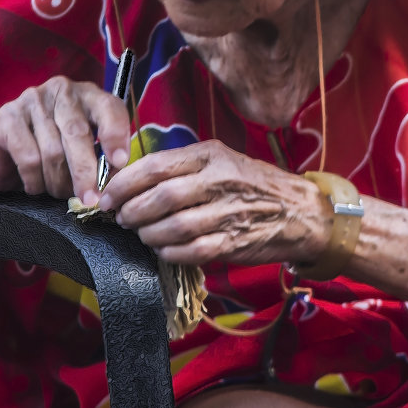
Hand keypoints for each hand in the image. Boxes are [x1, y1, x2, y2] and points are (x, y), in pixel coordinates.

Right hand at [0, 76, 130, 203]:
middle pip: (78, 133)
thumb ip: (101, 158)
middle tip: (90, 199)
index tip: (119, 163)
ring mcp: (32, 100)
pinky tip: (35, 187)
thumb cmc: (49, 157)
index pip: (109, 108)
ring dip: (57, 181)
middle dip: (86, 172)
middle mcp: (61, 91)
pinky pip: (29, 157)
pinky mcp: (7, 116)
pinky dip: (35, 180)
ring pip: (53, 150)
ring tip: (58, 192)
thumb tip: (113, 175)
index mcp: (87, 95)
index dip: (116, 136)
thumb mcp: (82, 153)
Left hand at [98, 140, 329, 265]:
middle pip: (160, 198)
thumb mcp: (220, 160)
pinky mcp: (233, 242)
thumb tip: (131, 179)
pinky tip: (163, 249)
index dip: (123, 183)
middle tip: (120, 218)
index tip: (106, 196)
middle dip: (131, 211)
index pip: (155, 166)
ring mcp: (228, 212)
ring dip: (147, 234)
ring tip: (141, 234)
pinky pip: (190, 251)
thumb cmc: (252, 183)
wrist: (300, 211)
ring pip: (172, 227)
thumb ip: (181, 166)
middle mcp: (219, 180)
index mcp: (210, 155)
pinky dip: (169, 253)